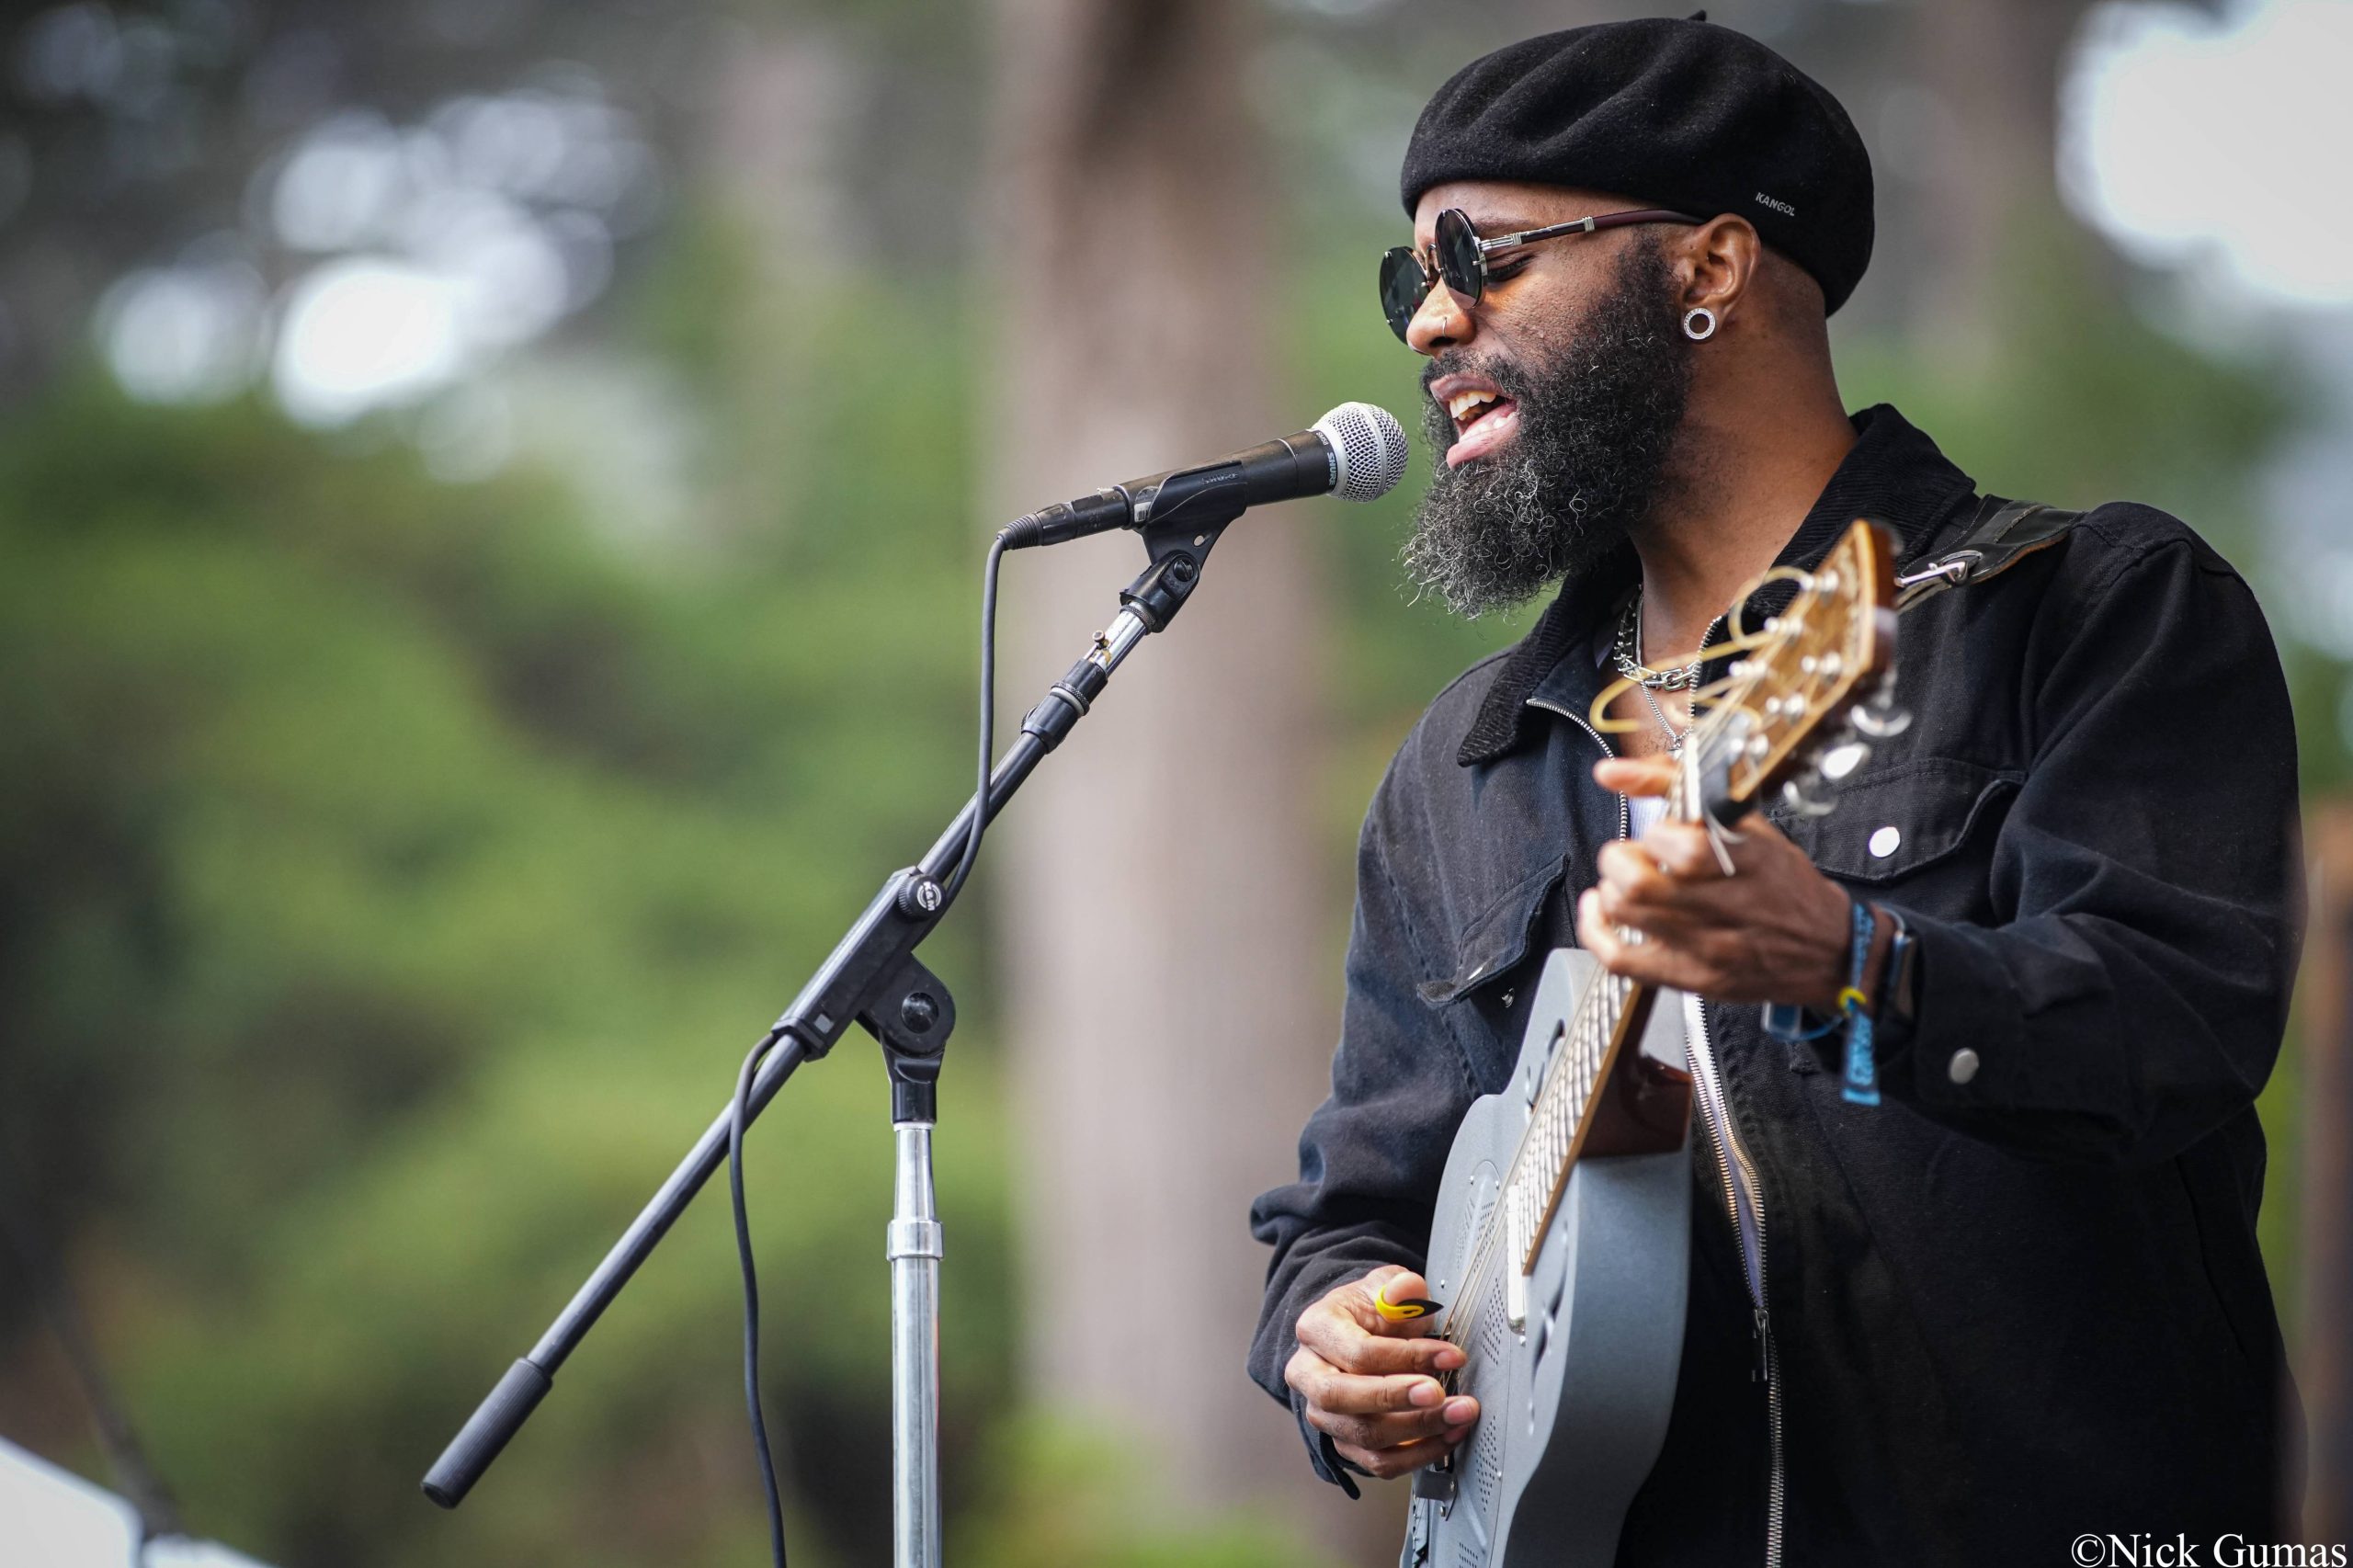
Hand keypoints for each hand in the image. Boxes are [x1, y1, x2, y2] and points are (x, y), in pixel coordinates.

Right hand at [1284, 1264, 1479, 1478]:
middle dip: (1399, 1399)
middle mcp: (1308, 1374)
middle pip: (1343, 1397)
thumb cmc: (1372, 1312)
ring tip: (1459, 1415)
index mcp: (1315, 1329)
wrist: (1359, 1335)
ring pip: (1364, 1435)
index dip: (1407, 1357)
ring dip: (1418, 1430)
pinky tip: (1448, 1435)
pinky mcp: (1344, 1442)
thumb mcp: (1385, 1286)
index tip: (1450, 1356)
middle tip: (1441, 1395)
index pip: (1357, 1351)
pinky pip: (1378, 1462)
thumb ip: (1398, 1288)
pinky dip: (1418, 1455)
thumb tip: (1405, 1292)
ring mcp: (1323, 1414)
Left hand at [1576, 755, 1852, 1010]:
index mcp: (1749, 861)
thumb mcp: (1750, 825)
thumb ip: (1677, 787)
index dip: (1659, 834)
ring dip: (1612, 888)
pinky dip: (1596, 930)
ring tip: (1629, 881)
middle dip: (1622, 859)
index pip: (1682, 847)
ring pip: (1625, 913)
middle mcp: (1727, 907)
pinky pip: (1621, 960)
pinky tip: (1601, 910)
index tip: (1666, 834)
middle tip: (1636, 857)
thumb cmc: (1785, 884)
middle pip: (1639, 882)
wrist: (1827, 950)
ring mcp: (1708, 947)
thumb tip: (1610, 772)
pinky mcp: (1692, 977)